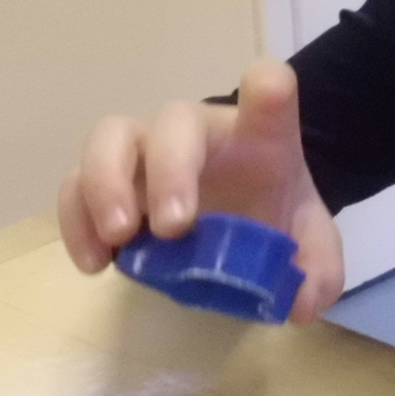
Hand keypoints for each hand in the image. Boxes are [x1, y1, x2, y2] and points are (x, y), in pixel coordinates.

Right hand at [55, 58, 344, 321]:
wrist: (235, 222)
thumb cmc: (270, 214)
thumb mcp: (309, 245)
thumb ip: (319, 270)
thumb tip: (300, 304)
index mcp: (258, 136)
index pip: (267, 94)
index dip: (267, 91)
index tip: (267, 94)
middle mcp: (197, 133)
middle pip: (174, 120)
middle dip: (169, 169)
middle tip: (173, 228)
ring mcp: (144, 152)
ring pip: (110, 138)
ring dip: (107, 184)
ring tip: (120, 238)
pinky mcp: (108, 184)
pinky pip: (75, 186)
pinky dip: (76, 222)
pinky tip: (96, 264)